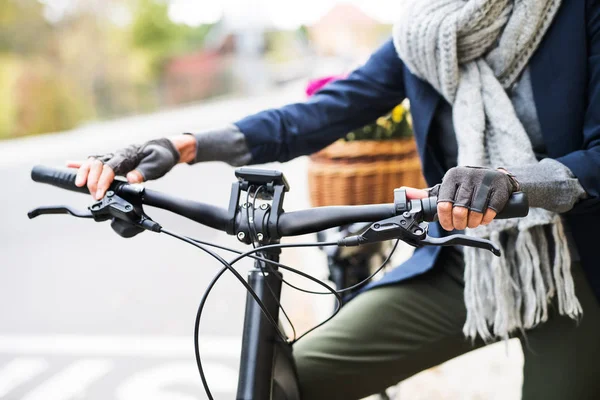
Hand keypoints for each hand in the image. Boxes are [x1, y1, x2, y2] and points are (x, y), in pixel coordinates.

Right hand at [67, 135, 196, 199]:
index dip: (103, 181)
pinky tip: (69, 165)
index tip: (100, 194)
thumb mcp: (157, 165)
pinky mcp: (114, 160)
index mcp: (127, 156)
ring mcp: (114, 157)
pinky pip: (95, 161)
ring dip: (84, 173)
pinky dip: (82, 163)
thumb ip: (143, 172)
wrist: (164, 149)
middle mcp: (117, 155)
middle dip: (92, 180)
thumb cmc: (161, 157)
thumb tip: (131, 179)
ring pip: (93, 162)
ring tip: (78, 184)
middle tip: (94, 196)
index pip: (110, 168)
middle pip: (97, 165)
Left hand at [431, 166, 518, 230]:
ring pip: (475, 212)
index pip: (444, 203)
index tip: (448, 226)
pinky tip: (483, 219)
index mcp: (452, 176)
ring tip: (471, 223)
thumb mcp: (450, 187)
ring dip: (472, 223)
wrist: (496, 178)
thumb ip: (432, 194)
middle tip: (461, 225)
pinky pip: (490, 211)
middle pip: (459, 210)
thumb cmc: (468, 186)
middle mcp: (467, 175)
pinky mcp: (499, 187)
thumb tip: (411, 196)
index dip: (445, 219)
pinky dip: (485, 219)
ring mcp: (485, 180)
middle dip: (459, 223)